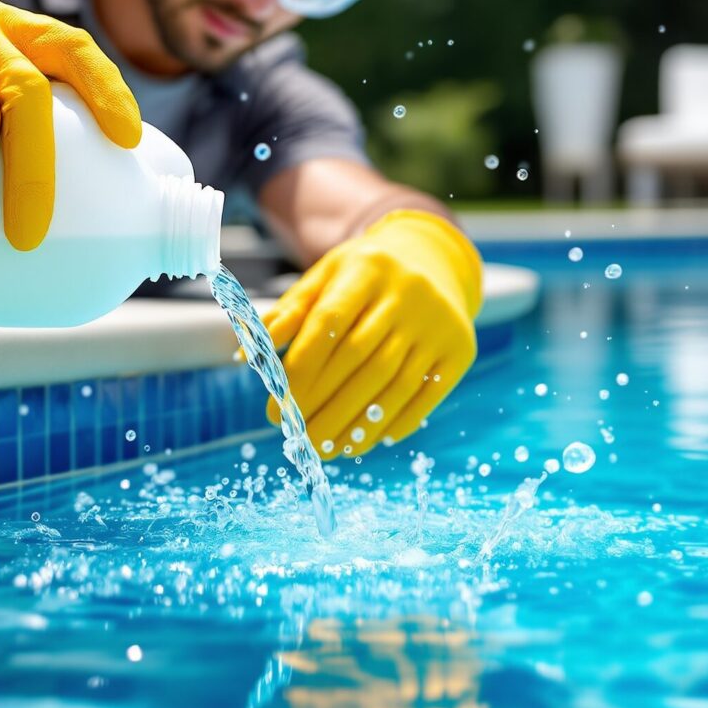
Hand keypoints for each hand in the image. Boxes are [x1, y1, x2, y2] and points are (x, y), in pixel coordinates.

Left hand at [262, 210, 482, 457]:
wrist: (432, 260)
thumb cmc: (362, 276)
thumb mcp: (325, 277)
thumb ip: (288, 313)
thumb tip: (247, 354)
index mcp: (367, 268)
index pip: (329, 323)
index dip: (301, 370)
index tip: (276, 406)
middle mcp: (408, 293)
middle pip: (360, 360)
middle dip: (323, 405)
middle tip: (295, 436)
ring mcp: (439, 322)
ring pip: (392, 383)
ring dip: (356, 423)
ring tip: (326, 448)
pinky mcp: (461, 348)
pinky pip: (426, 395)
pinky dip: (394, 423)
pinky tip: (365, 441)